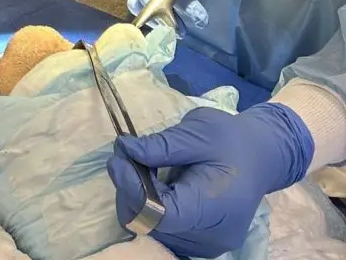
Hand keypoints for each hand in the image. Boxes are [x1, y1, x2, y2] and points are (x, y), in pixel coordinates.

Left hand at [108, 103, 313, 257]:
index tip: (118, 158)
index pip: (158, 214)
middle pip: (151, 225)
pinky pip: (162, 230)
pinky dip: (150, 207)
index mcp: (213, 209)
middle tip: (127, 156)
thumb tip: (125, 150)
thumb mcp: (197, 132)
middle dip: (130, 190)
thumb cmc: (231, 140)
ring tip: (142, 167)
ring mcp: (206, 245)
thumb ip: (161, 146)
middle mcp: (210, 238)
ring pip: (151, 230)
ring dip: (137, 198)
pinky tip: (155, 183)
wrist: (260, 156)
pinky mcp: (199, 242)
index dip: (131, 188)